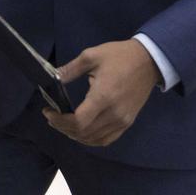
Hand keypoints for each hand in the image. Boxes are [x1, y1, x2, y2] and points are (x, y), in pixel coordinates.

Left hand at [43, 39, 159, 146]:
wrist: (148, 62)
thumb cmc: (118, 56)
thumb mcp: (91, 56)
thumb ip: (70, 69)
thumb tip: (52, 77)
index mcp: (103, 96)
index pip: (79, 121)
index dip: (60, 120)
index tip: (48, 111)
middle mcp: (114, 114)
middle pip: (84, 132)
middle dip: (63, 127)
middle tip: (51, 117)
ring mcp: (122, 121)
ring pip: (95, 139)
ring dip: (75, 135)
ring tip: (61, 123)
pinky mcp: (127, 123)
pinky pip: (107, 138)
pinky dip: (91, 139)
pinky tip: (80, 131)